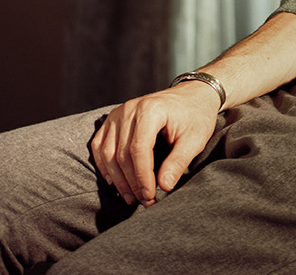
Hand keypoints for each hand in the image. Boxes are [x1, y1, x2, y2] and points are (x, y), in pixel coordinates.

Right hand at [90, 81, 220, 206]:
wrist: (193, 94)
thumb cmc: (196, 115)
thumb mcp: (195, 139)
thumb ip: (179, 162)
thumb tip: (164, 186)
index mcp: (151, 110)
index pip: (138, 150)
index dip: (142, 177)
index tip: (150, 197)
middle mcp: (130, 109)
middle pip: (122, 154)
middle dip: (132, 183)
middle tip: (144, 201)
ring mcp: (119, 113)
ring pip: (108, 153)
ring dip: (117, 179)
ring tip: (131, 197)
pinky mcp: (113, 118)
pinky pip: (99, 145)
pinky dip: (104, 165)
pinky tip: (114, 181)